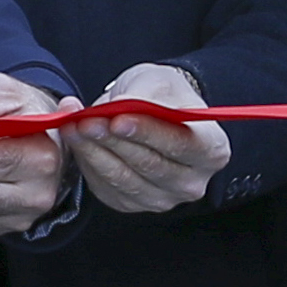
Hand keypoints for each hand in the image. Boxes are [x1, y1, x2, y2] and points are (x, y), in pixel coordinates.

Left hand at [73, 60, 231, 217]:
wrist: (154, 114)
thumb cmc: (164, 97)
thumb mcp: (158, 82)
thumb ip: (143, 94)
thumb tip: (120, 107)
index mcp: (211, 151)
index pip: (181, 145)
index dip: (147, 133)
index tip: (117, 119)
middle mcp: (192, 183)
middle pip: (149, 165)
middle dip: (112, 140)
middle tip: (85, 120)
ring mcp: (163, 199)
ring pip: (124, 179)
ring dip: (94, 151)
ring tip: (74, 125)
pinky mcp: (133, 205)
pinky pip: (106, 187)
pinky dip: (88, 163)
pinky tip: (78, 141)